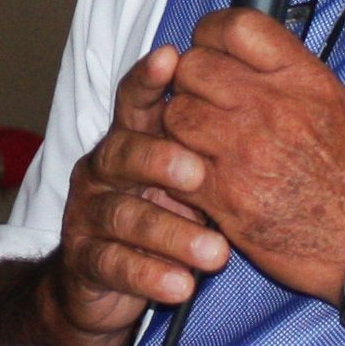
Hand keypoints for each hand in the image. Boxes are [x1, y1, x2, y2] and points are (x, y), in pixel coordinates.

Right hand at [49, 47, 229, 345]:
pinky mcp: (84, 260)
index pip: (135, 100)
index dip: (148, 79)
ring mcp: (88, 214)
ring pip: (123, 215)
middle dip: (158, 159)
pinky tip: (182, 285)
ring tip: (215, 253)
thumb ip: (206, 148)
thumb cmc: (163, 218)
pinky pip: (115, 264)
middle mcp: (103, 170)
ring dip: (171, 233)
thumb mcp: (186, 181)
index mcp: (130, 140)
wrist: (102, 286)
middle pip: (121, 151)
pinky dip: (150, 275)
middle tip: (198, 174)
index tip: (171, 59)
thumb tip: (259, 107)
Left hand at [157, 9, 344, 299]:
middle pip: (193, 67)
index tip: (209, 47)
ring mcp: (245, 152)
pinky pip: (175, 165)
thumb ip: (292, 73)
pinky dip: (178, 169)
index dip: (212, 32)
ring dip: (180, 126)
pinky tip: (197, 174)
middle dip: (191, 82)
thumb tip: (251, 55)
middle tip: (201, 101)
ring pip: (176, 114)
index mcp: (303, 79)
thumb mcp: (340, 104)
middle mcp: (272, 107)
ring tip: (199, 141)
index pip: (237, 26)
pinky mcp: (225, 196)